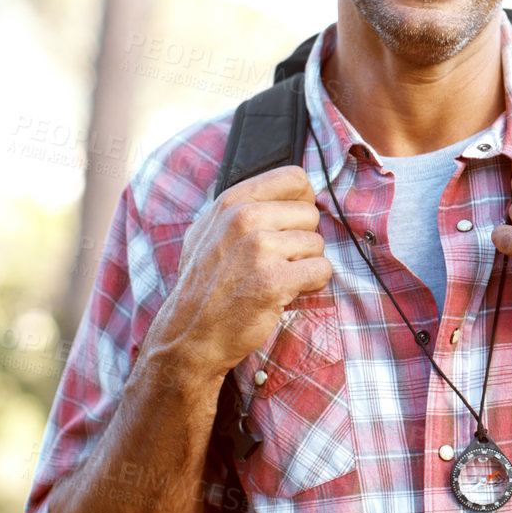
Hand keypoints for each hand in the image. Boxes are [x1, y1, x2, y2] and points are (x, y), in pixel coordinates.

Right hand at [143, 165, 331, 380]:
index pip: (294, 178)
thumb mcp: (209, 231)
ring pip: (317, 244)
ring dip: (305, 264)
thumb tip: (287, 192)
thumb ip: (243, 208)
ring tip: (276, 278)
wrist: (189, 334)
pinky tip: (286, 292)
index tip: (294, 221)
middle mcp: (245, 218)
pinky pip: (321, 270)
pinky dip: (311, 284)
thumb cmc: (203, 285)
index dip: (302, 200)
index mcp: (232, 201)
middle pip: (311, 214)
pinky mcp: (274, 280)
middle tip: (278, 261)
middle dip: (302, 239)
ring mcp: (259, 248)